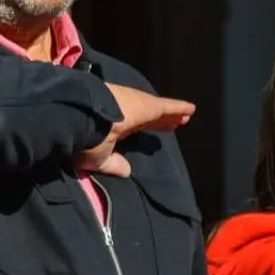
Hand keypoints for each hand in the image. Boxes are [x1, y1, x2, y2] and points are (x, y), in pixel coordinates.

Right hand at [76, 84, 194, 177]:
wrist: (83, 115)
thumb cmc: (85, 138)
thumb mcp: (95, 157)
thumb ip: (112, 164)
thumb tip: (126, 170)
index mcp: (109, 127)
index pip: (127, 129)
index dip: (137, 130)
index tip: (145, 134)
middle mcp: (122, 114)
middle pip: (144, 119)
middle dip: (156, 122)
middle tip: (170, 124)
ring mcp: (135, 106)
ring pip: (157, 112)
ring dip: (169, 116)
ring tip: (182, 119)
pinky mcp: (148, 105)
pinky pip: (167, 107)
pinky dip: (179, 108)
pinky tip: (191, 109)